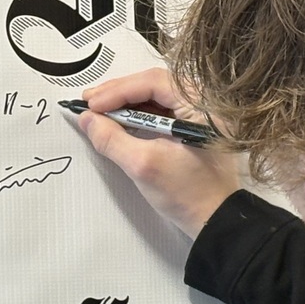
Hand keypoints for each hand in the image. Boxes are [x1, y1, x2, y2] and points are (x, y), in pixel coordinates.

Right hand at [78, 67, 240, 238]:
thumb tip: (88, 120)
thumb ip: (112, 139)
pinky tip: (118, 120)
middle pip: (153, 85)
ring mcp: (198, 117)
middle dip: (119, 93)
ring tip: (98, 110)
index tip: (92, 104)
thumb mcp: (144, 166)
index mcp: (201, 107)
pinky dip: (137, 115)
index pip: (154, 82)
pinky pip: (160, 112)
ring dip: (125, 102)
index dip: (119, 90)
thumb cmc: (190, 195)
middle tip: (90, 103)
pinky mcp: (190, 130)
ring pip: (155, 98)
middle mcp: (203, 105)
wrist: (216, 220)